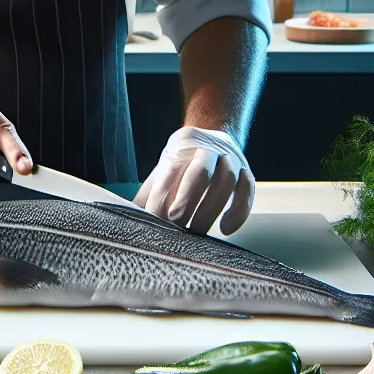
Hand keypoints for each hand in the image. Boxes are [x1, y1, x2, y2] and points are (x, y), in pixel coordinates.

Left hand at [134, 125, 253, 234]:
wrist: (213, 141)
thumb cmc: (182, 164)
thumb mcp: (163, 170)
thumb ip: (148, 193)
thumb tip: (125, 218)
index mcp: (182, 143)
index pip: (170, 170)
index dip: (162, 196)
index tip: (154, 220)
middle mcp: (209, 146)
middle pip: (201, 172)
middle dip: (187, 200)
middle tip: (176, 225)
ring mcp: (231, 158)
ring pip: (227, 180)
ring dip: (211, 209)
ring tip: (197, 232)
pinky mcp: (247, 172)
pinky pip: (248, 190)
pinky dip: (238, 211)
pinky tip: (226, 229)